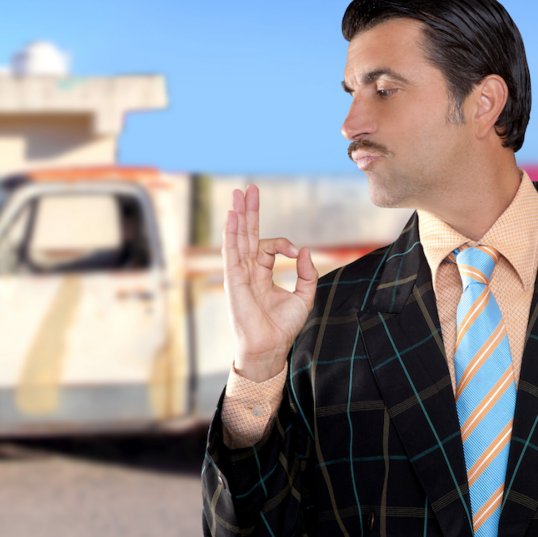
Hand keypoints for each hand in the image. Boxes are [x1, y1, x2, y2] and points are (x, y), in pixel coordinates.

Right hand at [222, 185, 317, 382]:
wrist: (271, 348)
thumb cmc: (284, 327)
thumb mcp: (304, 297)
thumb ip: (307, 273)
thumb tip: (305, 250)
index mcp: (261, 274)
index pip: (268, 247)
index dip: (284, 244)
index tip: (298, 252)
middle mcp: (248, 271)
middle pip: (246, 235)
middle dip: (248, 212)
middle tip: (247, 188)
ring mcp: (239, 275)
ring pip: (238, 239)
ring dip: (238, 216)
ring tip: (238, 194)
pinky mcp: (234, 281)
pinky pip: (231, 253)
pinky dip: (231, 234)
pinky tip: (231, 217)